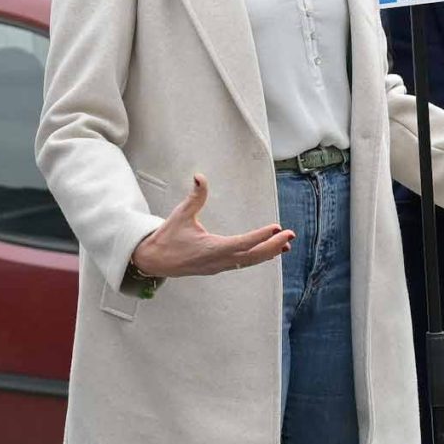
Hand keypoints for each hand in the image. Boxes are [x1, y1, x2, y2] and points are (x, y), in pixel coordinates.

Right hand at [128, 174, 294, 279]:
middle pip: (252, 256)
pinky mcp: (218, 267)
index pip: (242, 243)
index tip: (276, 228)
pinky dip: (258, 257)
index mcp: (211, 249)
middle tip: (290, 235)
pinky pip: (243, 263)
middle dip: (273, 245)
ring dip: (269, 253)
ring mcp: (219, 267)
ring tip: (286, 244)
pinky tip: (269, 252)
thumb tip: (199, 176)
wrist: (153, 261)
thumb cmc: (167, 237)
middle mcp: (218, 261)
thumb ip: (194, 196)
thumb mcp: (180, 215)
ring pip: (249, 262)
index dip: (260, 236)